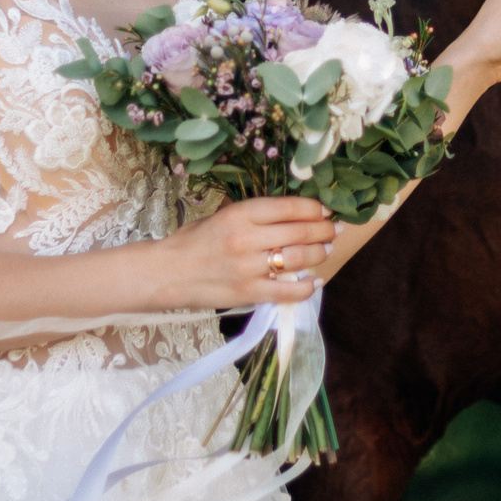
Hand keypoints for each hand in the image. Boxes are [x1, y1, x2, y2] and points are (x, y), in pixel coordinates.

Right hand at [151, 196, 334, 308]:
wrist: (166, 273)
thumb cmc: (193, 242)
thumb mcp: (222, 216)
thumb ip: (254, 216)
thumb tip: (292, 215)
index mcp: (240, 214)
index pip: (289, 208)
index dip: (314, 208)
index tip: (326, 210)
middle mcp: (246, 239)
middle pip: (299, 232)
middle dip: (323, 230)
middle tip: (334, 230)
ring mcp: (248, 268)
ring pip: (298, 259)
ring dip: (319, 254)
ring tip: (327, 250)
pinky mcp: (248, 293)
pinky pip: (287, 291)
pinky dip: (306, 287)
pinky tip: (314, 281)